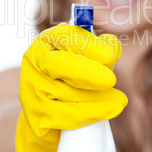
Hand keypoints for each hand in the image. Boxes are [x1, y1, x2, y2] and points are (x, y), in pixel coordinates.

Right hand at [15, 23, 127, 151]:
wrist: (47, 113)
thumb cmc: (72, 81)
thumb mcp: (87, 60)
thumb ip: (101, 51)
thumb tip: (112, 49)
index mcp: (48, 40)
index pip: (66, 36)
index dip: (87, 45)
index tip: (108, 56)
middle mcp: (34, 60)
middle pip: (58, 63)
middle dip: (87, 72)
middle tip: (110, 80)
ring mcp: (31, 87)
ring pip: (64, 93)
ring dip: (96, 98)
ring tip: (119, 99)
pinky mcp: (34, 113)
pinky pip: (64, 115)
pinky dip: (89, 114)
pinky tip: (111, 110)